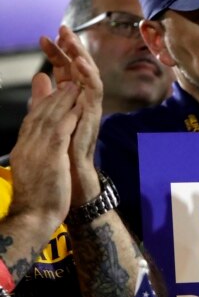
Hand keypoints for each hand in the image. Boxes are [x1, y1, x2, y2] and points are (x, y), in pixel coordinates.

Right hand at [8, 75, 80, 232]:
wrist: (32, 218)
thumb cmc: (36, 199)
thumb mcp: (34, 171)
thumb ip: (37, 151)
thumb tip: (41, 141)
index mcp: (23, 149)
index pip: (33, 121)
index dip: (43, 103)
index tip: (51, 89)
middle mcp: (28, 146)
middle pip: (40, 115)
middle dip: (53, 96)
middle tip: (64, 79)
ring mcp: (37, 151)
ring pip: (50, 119)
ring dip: (62, 101)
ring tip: (74, 86)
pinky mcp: (51, 158)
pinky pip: (60, 133)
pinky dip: (68, 118)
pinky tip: (77, 108)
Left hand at [41, 26, 103, 205]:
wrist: (69, 179)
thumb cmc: (61, 154)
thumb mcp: (48, 118)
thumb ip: (45, 98)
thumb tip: (40, 77)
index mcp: (70, 101)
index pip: (64, 70)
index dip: (56, 53)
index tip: (45, 37)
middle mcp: (82, 102)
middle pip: (78, 68)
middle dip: (71, 48)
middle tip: (62, 29)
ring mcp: (89, 109)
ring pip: (89, 76)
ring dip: (81, 56)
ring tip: (71, 40)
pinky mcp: (93, 117)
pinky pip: (94, 92)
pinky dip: (88, 76)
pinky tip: (79, 63)